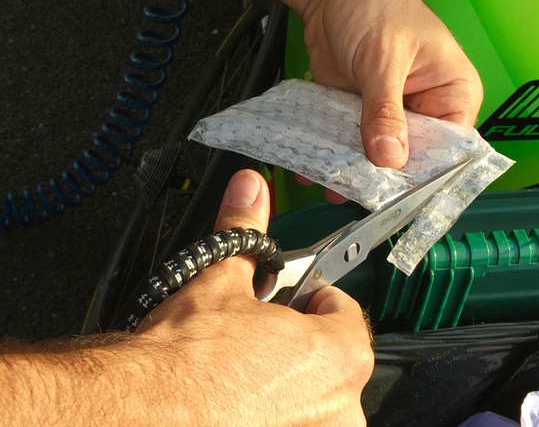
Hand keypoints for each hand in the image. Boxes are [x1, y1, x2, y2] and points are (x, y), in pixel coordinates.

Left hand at [113, 0, 482, 169]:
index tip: (399, 199)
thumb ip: (385, 110)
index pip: (450, 148)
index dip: (426, 175)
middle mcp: (427, 109)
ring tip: (330, 188)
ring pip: (377, 155)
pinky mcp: (359, 112)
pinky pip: (349, 142)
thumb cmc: (376, 5)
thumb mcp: (385, 60)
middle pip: (412, 159)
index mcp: (454, 93)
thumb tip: (388, 159)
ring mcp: (391, 113)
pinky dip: (333, 155)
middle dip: (385, 179)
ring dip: (354, 171)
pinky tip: (313, 171)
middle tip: (358, 198)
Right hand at [138, 170, 372, 424]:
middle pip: (329, 356)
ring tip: (239, 369)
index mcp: (342, 355)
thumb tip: (250, 191)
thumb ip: (246, 232)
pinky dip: (271, 411)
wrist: (140, 412)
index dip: (307, 296)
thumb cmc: (184, 359)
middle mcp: (341, 407)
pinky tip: (234, 400)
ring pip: (309, 395)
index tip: (284, 298)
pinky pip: (292, 420)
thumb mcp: (220, 280)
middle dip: (295, 340)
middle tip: (255, 334)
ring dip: (284, 380)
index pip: (342, 310)